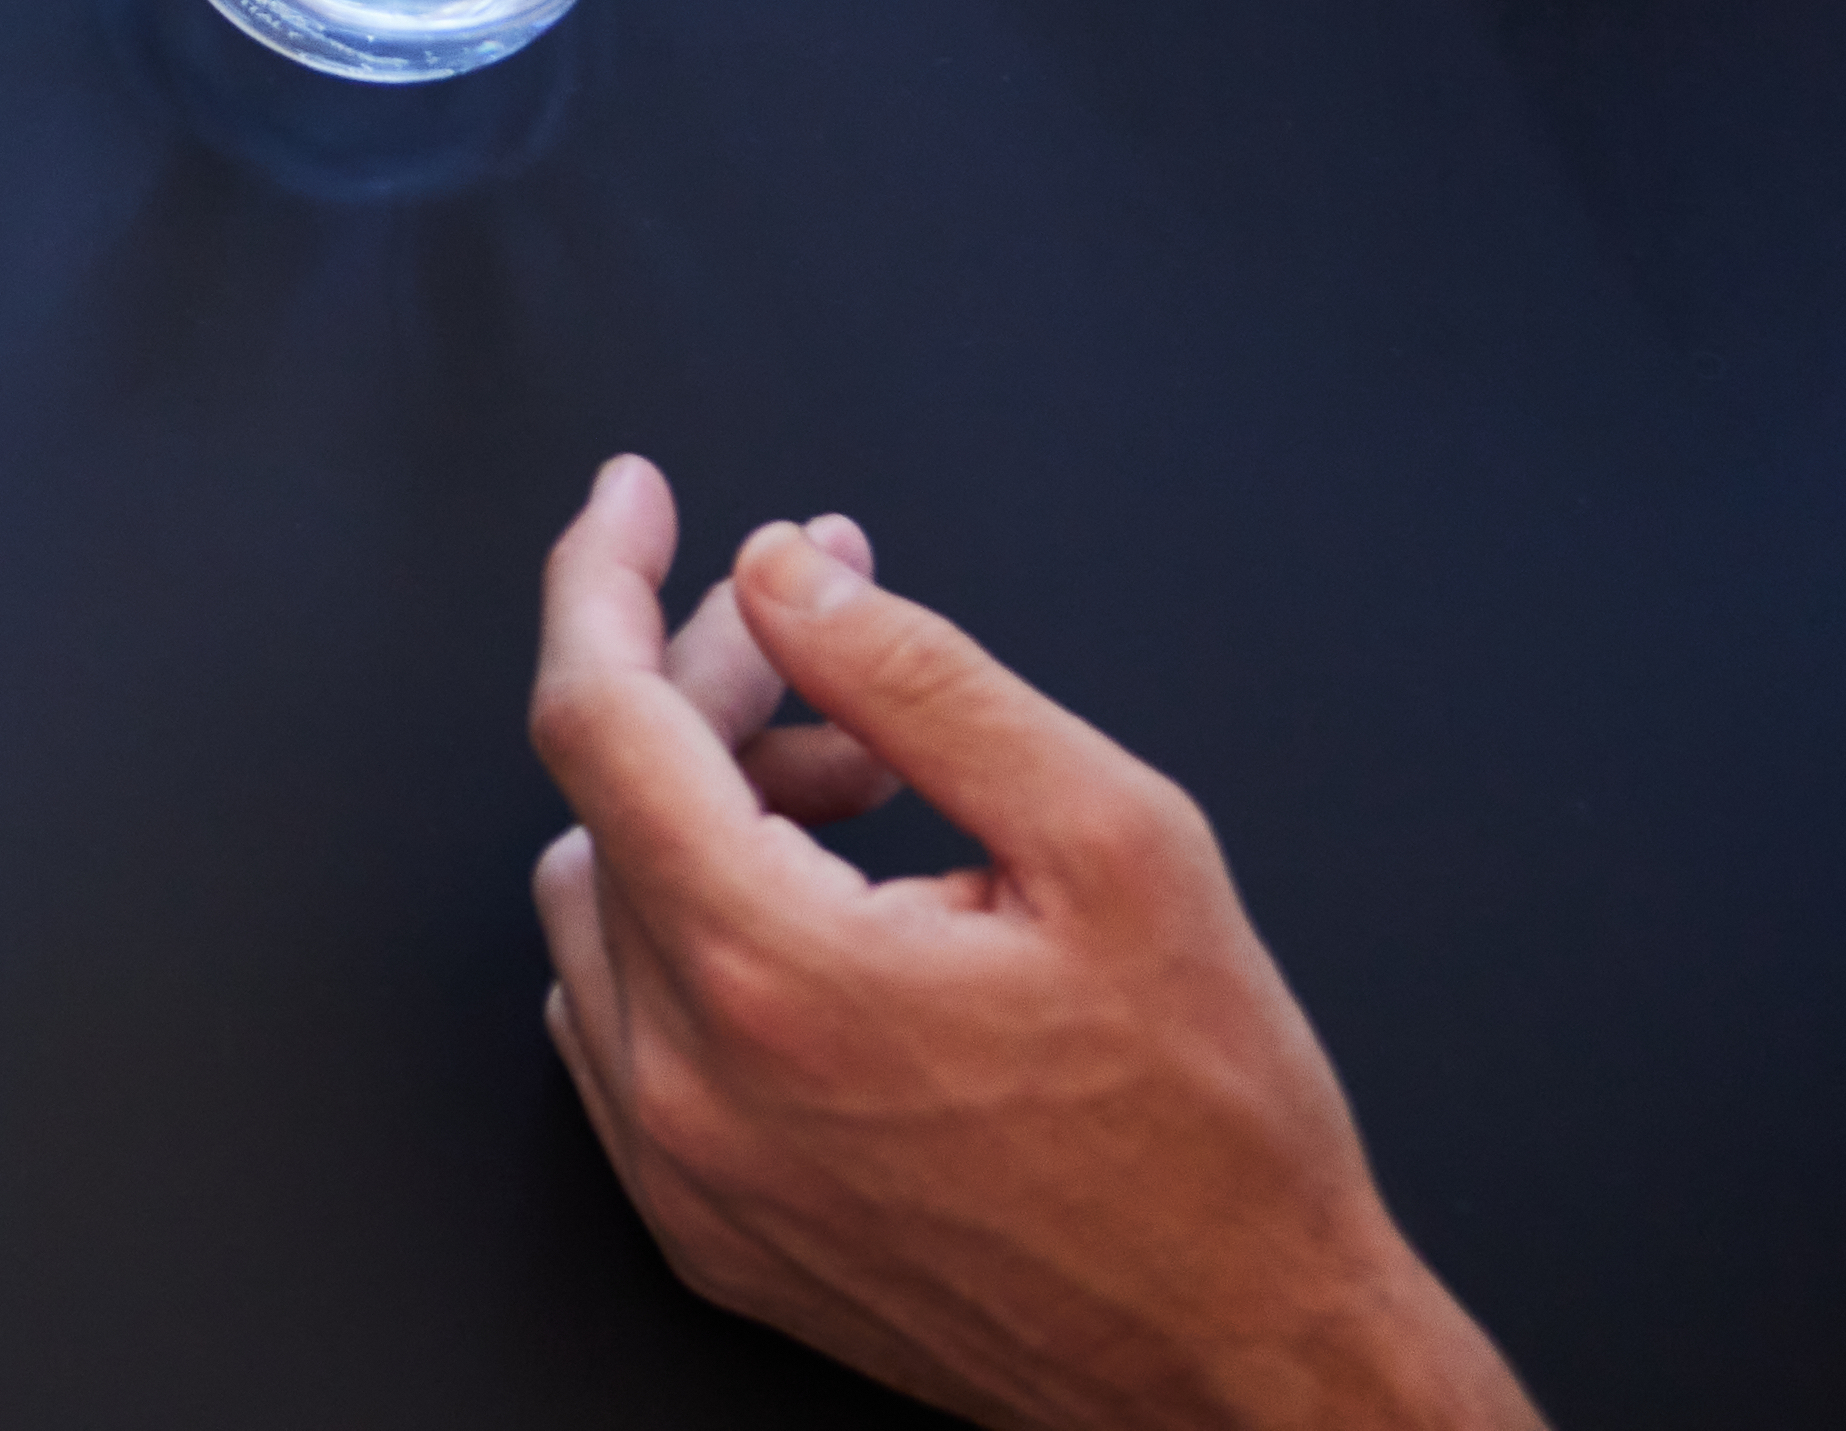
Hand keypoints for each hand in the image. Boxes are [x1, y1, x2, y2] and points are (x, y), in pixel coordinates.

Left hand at [527, 461, 1536, 1430]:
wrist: (1249, 1364)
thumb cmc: (1213, 1134)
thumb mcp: (1117, 842)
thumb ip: (923, 682)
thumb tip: (783, 579)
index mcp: (774, 975)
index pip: (596, 720)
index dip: (608, 580)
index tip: (637, 501)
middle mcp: (693, 1085)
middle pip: (613, 803)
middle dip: (712, 687)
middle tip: (827, 636)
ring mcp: (687, 1175)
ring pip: (607, 908)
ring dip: (703, 812)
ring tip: (864, 789)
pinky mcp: (707, 1232)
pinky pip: (626, 1029)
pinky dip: (696, 930)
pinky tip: (831, 907)